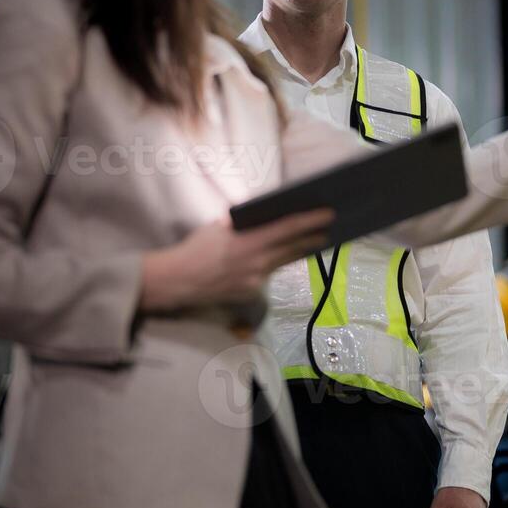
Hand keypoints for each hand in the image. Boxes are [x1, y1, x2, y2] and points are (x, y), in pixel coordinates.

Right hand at [139, 208, 333, 311]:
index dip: (311, 221)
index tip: (328, 214)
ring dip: (298, 251)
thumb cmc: (196, 249)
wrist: (179, 281)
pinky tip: (276, 259)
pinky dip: (273, 265)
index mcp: (250, 241)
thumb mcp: (218, 227)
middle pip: (294, 248)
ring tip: (312, 242)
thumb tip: (257, 215)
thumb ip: (241, 224)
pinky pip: (267, 275)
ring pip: (283, 262)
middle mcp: (258, 262)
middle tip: (329, 229)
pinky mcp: (251, 292)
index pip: (288, 228)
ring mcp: (256, 279)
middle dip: (313, 238)